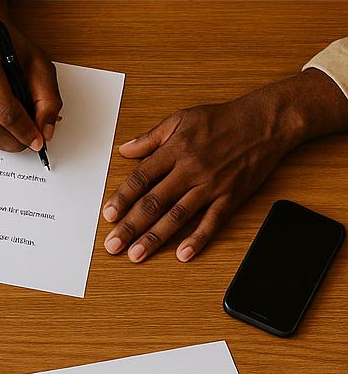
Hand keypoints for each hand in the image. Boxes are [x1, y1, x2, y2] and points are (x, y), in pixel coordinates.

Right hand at [0, 0, 60, 155]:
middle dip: (15, 142)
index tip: (39, 141)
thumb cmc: (10, 47)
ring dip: (6, 142)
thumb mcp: (40, 65)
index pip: (5, 111)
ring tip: (22, 137)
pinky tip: (9, 130)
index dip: (24, 131)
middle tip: (32, 143)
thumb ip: (48, 100)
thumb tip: (46, 132)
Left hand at [102, 70, 347, 262]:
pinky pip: (212, 221)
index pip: (141, 179)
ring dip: (155, 237)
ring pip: (177, 215)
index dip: (122, 198)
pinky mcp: (231, 196)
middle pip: (154, 202)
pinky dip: (198, 239)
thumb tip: (125, 150)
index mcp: (174, 151)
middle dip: (130, 226)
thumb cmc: (223, 119)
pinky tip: (183, 254)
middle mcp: (190, 170)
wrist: (266, 122)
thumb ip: (150, 137)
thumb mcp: (181, 119)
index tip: (108, 215)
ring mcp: (211, 185)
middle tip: (113, 245)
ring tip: (137, 254)